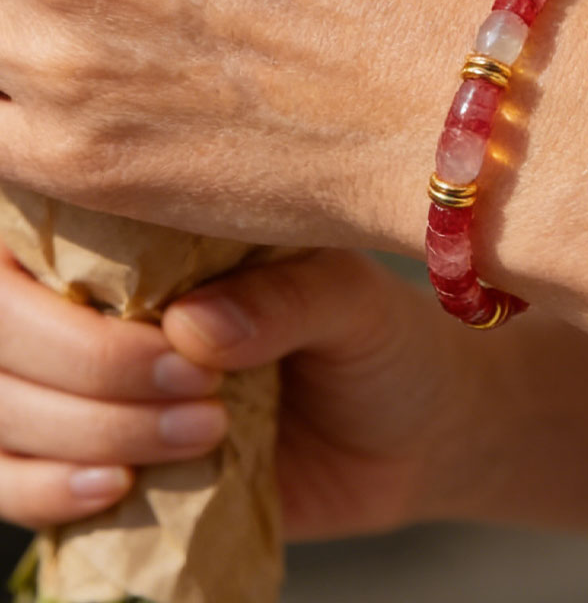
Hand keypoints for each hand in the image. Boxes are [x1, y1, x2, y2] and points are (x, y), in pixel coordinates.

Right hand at [0, 240, 493, 537]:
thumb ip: (286, 299)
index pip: (38, 235)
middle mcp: (106, 306)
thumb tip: (192, 326)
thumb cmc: (381, 340)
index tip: (168, 329)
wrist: (410, 436)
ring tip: (199, 434)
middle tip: (196, 389)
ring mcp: (92, 387)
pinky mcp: (96, 462)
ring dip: (74, 431)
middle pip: (2, 324)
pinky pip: (8, 480)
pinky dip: (39, 490)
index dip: (64, 287)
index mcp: (157, 238)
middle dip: (83, 366)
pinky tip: (115, 488)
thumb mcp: (354, 300)